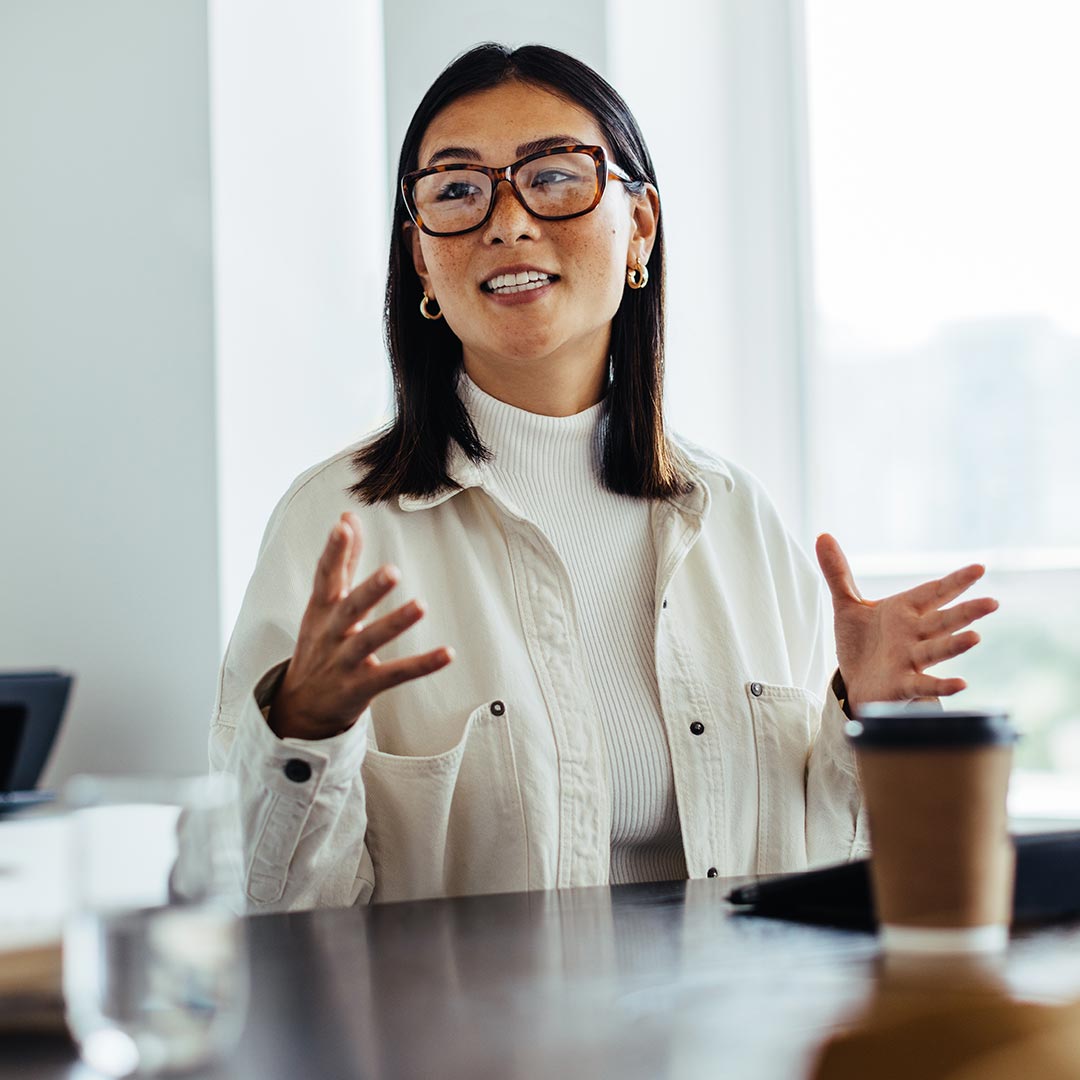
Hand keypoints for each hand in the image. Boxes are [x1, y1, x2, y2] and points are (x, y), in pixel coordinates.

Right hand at [269, 512, 453, 739]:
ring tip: (420, 606)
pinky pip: (394, 675)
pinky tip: (447, 653)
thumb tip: (346, 516)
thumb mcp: (324, 604)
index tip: (343, 527)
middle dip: (369, 590)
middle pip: (350, 609)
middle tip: (393, 571)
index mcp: (322, 610)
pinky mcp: (361, 687)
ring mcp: (344, 662)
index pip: (325, 576)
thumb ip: (341, 561)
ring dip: (394, 624)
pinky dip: (421, 665)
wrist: (300, 706)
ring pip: (369, 642)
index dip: (334, 552)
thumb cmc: (319, 643)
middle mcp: (331, 633)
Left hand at [815, 533, 997, 713]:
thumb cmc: (861, 643)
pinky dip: (942, 685)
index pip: (934, 592)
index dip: (956, 581)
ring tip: (975, 637)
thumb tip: (823, 536)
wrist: (854, 682)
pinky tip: (962, 684)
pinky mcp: (903, 684)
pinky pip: (925, 684)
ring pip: (936, 650)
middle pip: (942, 620)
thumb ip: (838, 572)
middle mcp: (914, 635)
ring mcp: (911, 660)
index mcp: (905, 611)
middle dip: (966, 611)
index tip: (979, 568)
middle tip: (993, 602)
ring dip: (955, 645)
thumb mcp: (847, 605)